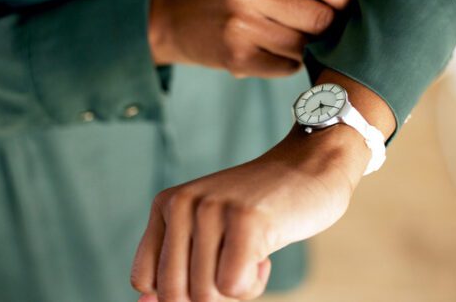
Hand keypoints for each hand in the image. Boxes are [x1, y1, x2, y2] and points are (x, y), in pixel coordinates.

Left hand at [130, 123, 369, 301]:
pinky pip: (234, 287)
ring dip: (236, 290)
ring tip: (252, 254)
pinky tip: (265, 252)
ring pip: (205, 295)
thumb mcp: (209, 233)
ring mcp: (213, 209)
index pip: (144, 279)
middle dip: (209, 297)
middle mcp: (182, 203)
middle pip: (174, 294)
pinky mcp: (247, 219)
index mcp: (166, 204)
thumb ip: (177, 267)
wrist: (311, 167)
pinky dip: (254, 284)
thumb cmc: (259, 211)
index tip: (210, 272)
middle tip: (235, 267)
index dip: (178, 293)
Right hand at [148, 0, 360, 77]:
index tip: (350, 4)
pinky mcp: (237, 59)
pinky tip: (274, 51)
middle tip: (328, 27)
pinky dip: (290, 62)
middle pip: (320, 17)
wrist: (166, 18)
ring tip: (294, 37)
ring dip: (309, 46)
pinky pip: (287, 66)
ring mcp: (241, 28)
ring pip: (305, 46)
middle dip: (331, 25)